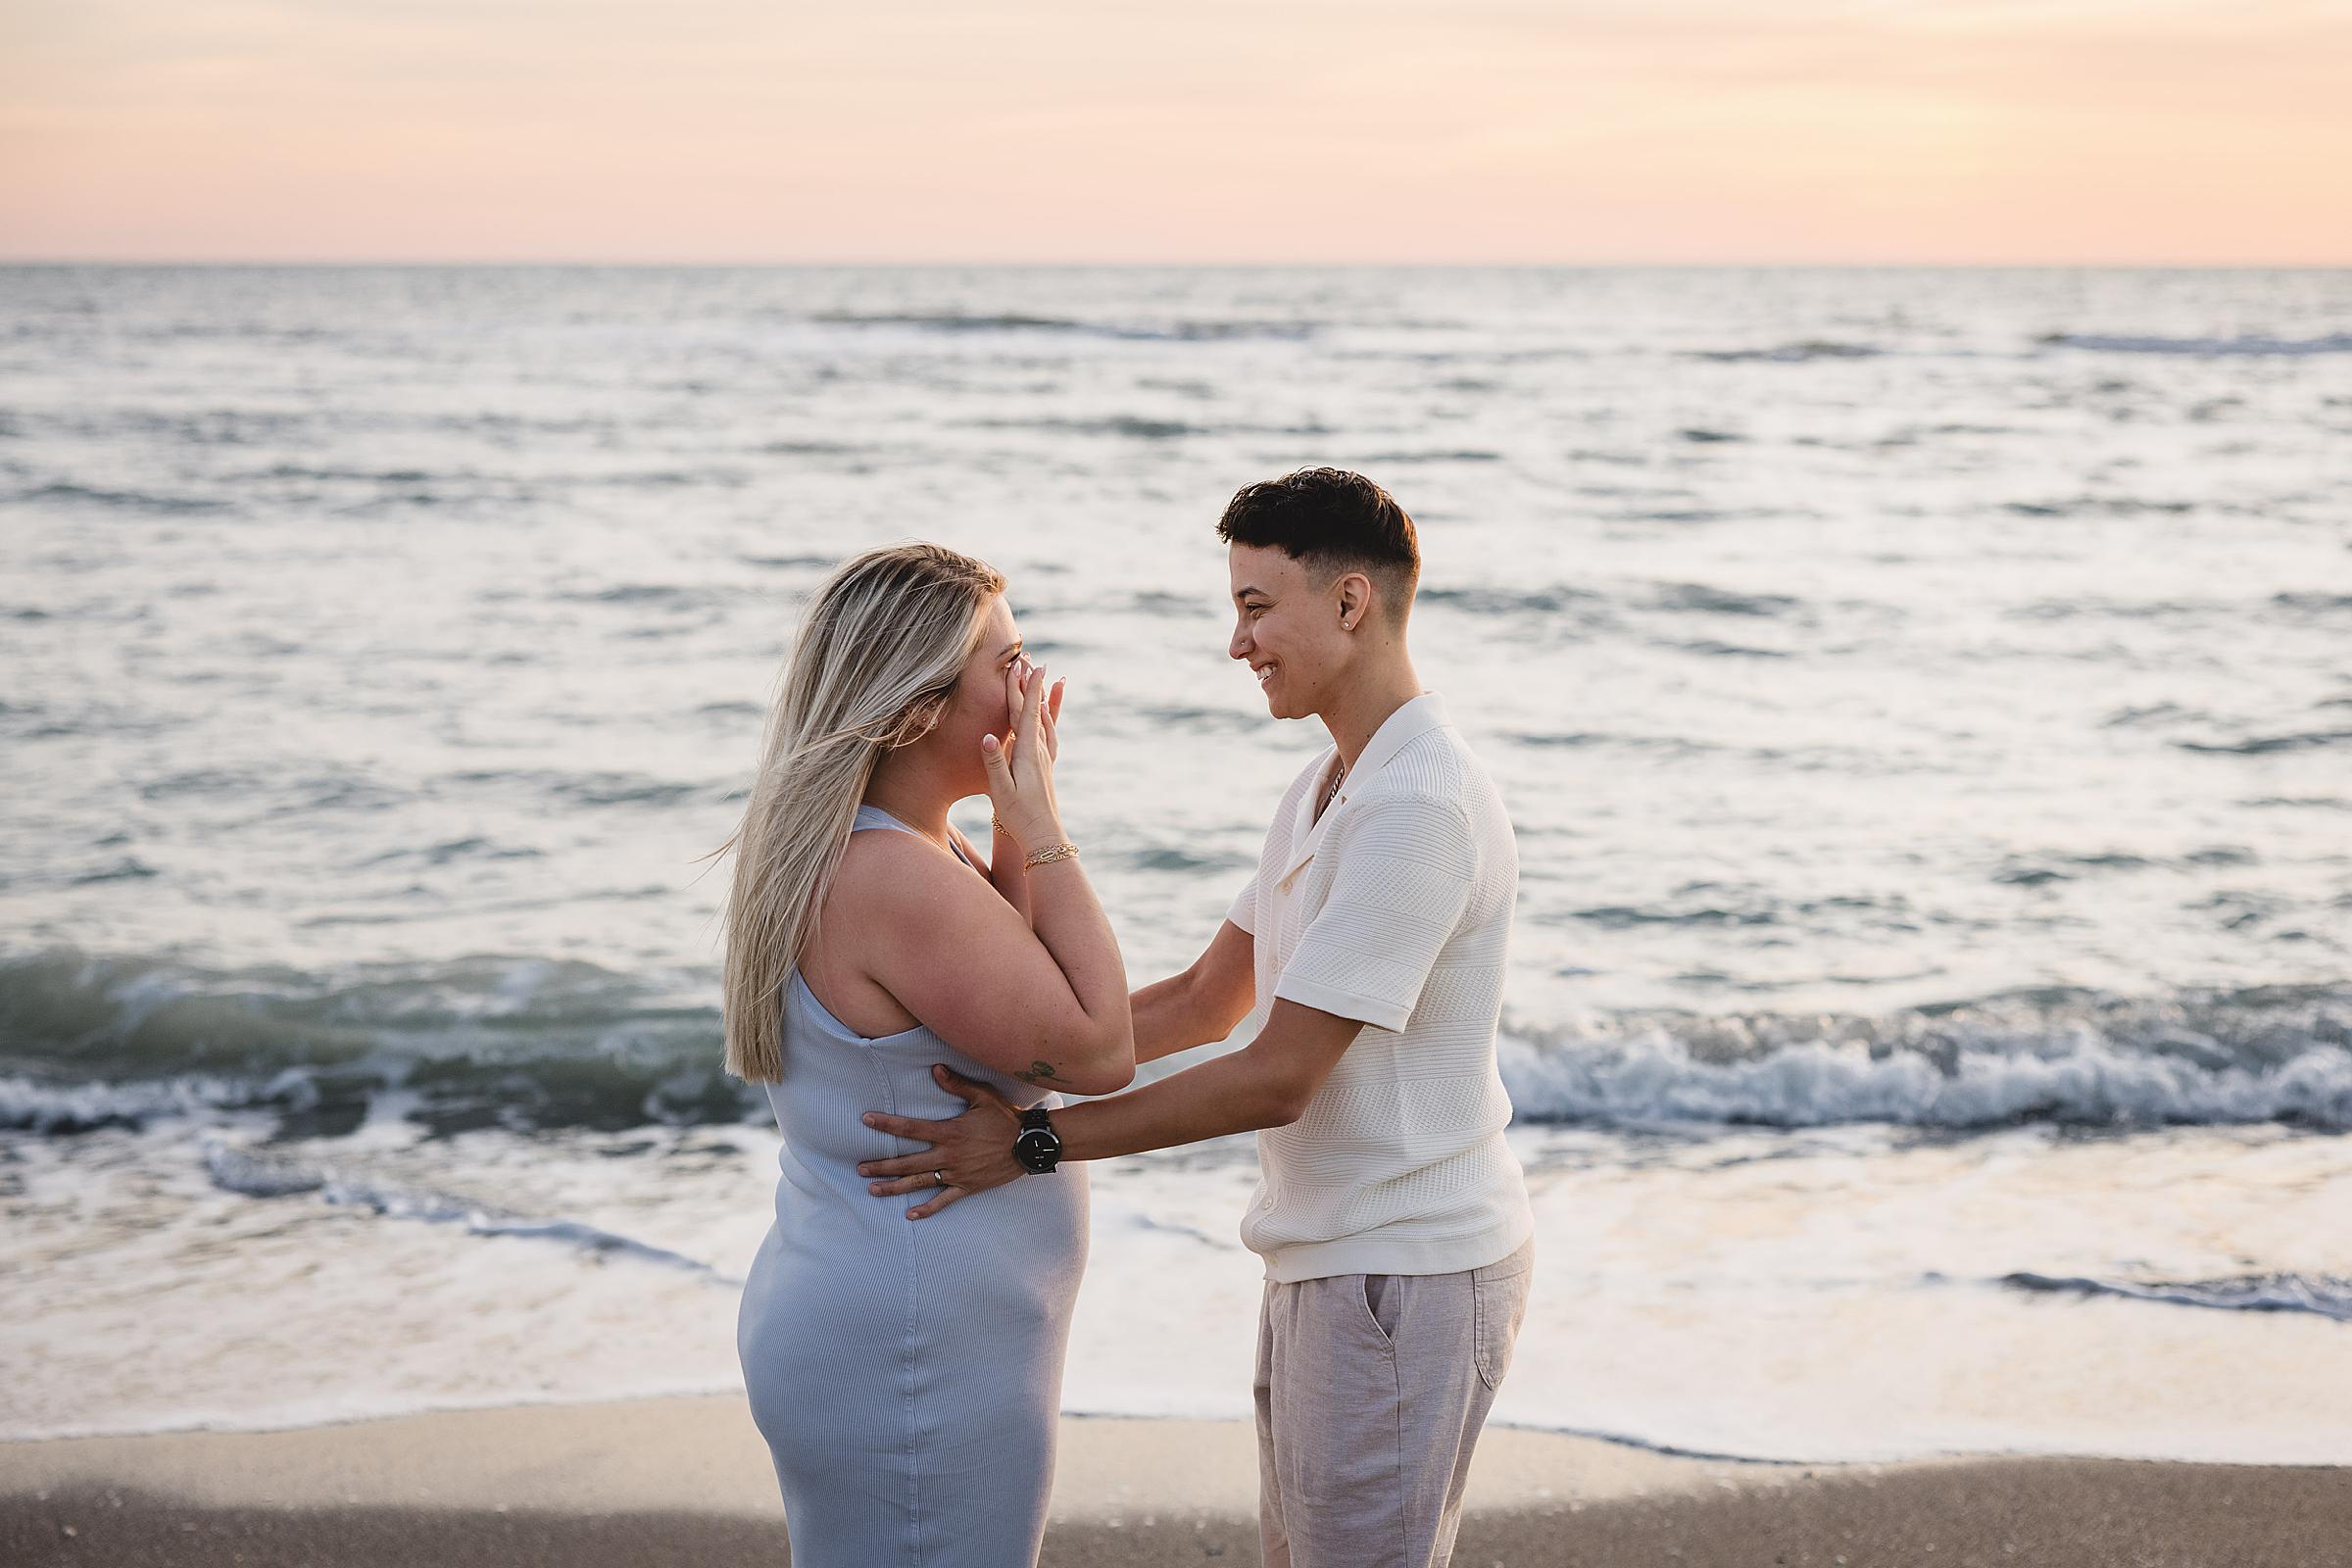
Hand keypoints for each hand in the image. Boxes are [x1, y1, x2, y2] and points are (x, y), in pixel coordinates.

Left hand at [858, 1065, 1026, 1218]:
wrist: (1029, 1145)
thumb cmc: (1006, 1118)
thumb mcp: (983, 1096)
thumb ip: (957, 1084)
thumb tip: (935, 1069)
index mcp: (949, 1132)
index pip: (910, 1128)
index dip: (887, 1124)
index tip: (866, 1120)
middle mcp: (948, 1155)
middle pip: (908, 1162)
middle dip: (882, 1165)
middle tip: (859, 1167)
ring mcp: (956, 1174)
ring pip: (920, 1183)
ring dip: (894, 1187)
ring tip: (872, 1189)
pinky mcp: (967, 1187)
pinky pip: (944, 1201)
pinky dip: (927, 1209)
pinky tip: (910, 1214)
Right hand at [982, 663, 1063, 849]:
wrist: (1043, 836)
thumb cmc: (1018, 815)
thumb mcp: (1000, 790)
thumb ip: (993, 762)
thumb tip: (986, 735)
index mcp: (1027, 754)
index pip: (1023, 714)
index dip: (1022, 689)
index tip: (1023, 666)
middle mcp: (1040, 751)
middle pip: (1033, 711)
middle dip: (1029, 685)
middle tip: (1028, 661)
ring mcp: (1045, 758)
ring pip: (1044, 720)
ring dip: (1040, 697)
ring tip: (1044, 678)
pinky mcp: (1047, 766)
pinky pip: (1050, 734)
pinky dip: (1049, 718)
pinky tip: (1046, 715)